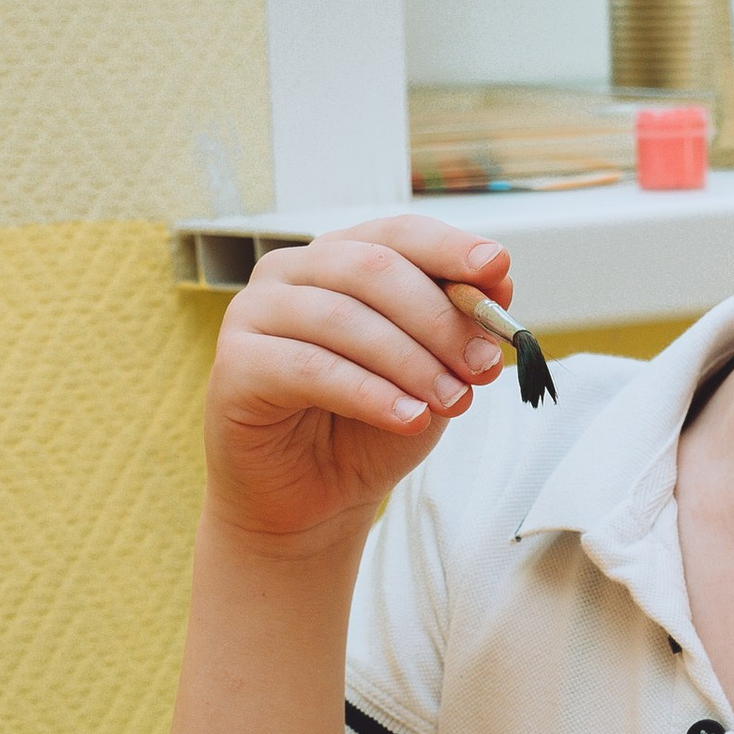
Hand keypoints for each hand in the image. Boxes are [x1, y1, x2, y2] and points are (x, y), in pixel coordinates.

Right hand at [204, 217, 517, 548]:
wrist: (316, 498)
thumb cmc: (369, 425)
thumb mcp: (432, 371)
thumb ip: (458, 323)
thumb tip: (499, 275)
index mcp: (340, 258)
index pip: (397, 234)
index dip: (448, 248)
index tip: (495, 268)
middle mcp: (291, 272)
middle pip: (372, 269)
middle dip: (438, 319)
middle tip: (483, 366)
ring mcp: (254, 313)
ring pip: (343, 319)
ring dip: (411, 362)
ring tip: (453, 401)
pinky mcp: (234, 364)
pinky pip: (310, 369)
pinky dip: (369, 394)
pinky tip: (409, 417)